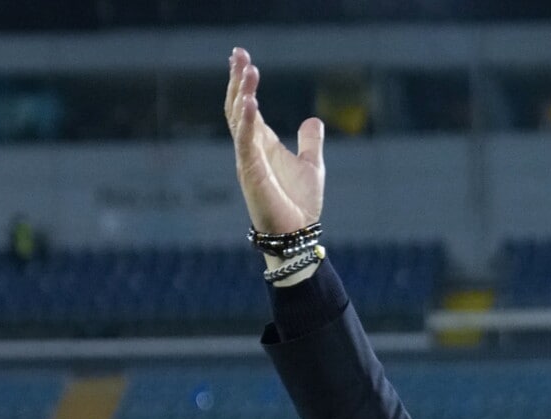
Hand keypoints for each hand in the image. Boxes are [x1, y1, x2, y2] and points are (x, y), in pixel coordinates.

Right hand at [224, 47, 324, 234]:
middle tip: (238, 54)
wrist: (298, 233)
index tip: (243, 58)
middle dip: (237, 80)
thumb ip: (309, 142)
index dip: (244, 82)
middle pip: (237, 106)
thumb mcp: (311, 165)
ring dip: (242, 93)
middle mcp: (250, 147)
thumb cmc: (300, 203)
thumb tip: (312, 120)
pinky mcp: (250, 172)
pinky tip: (250, 102)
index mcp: (262, 143)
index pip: (247, 105)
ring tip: (248, 70)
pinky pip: (245, 142)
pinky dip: (246, 121)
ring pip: (238, 119)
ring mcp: (247, 159)